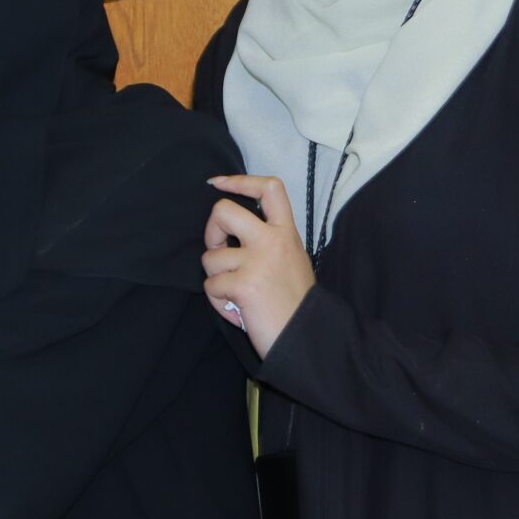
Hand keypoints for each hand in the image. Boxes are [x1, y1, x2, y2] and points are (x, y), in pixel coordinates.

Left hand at [202, 174, 315, 358]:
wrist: (308, 337)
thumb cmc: (294, 302)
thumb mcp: (291, 259)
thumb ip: (267, 240)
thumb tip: (231, 231)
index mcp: (287, 233)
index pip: (269, 189)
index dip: (239, 181)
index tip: (218, 184)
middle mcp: (273, 241)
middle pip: (223, 211)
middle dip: (211, 230)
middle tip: (219, 250)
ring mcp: (258, 261)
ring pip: (210, 256)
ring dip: (216, 279)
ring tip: (237, 295)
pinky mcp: (243, 285)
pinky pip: (210, 286)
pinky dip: (218, 301)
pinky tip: (238, 310)